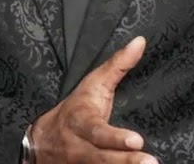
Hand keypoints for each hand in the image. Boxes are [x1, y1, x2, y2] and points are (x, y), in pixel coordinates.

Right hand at [29, 36, 154, 162]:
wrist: (42, 141)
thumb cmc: (75, 109)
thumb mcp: (92, 85)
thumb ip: (117, 66)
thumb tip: (140, 42)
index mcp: (81, 122)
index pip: (97, 130)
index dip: (115, 137)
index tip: (137, 140)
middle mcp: (80, 147)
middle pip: (103, 157)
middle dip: (126, 161)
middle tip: (151, 162)